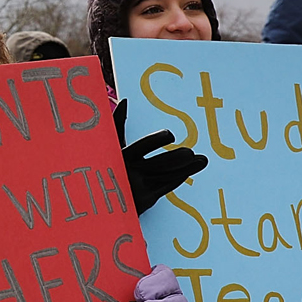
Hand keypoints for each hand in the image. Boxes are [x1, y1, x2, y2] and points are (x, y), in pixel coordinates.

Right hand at [115, 99, 208, 214]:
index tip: (170, 135)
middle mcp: (131, 172)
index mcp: (122, 156)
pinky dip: (179, 178)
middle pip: (160, 164)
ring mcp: (139, 187)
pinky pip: (167, 186)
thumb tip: (125, 100)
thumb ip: (117, 123)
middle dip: (177, 158)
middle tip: (191, 152)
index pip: (142, 146)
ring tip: (202, 160)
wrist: (99, 200)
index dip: (157, 141)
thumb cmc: (107, 165)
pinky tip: (189, 170)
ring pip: (168, 175)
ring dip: (187, 168)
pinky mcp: (146, 200)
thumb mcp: (110, 145)